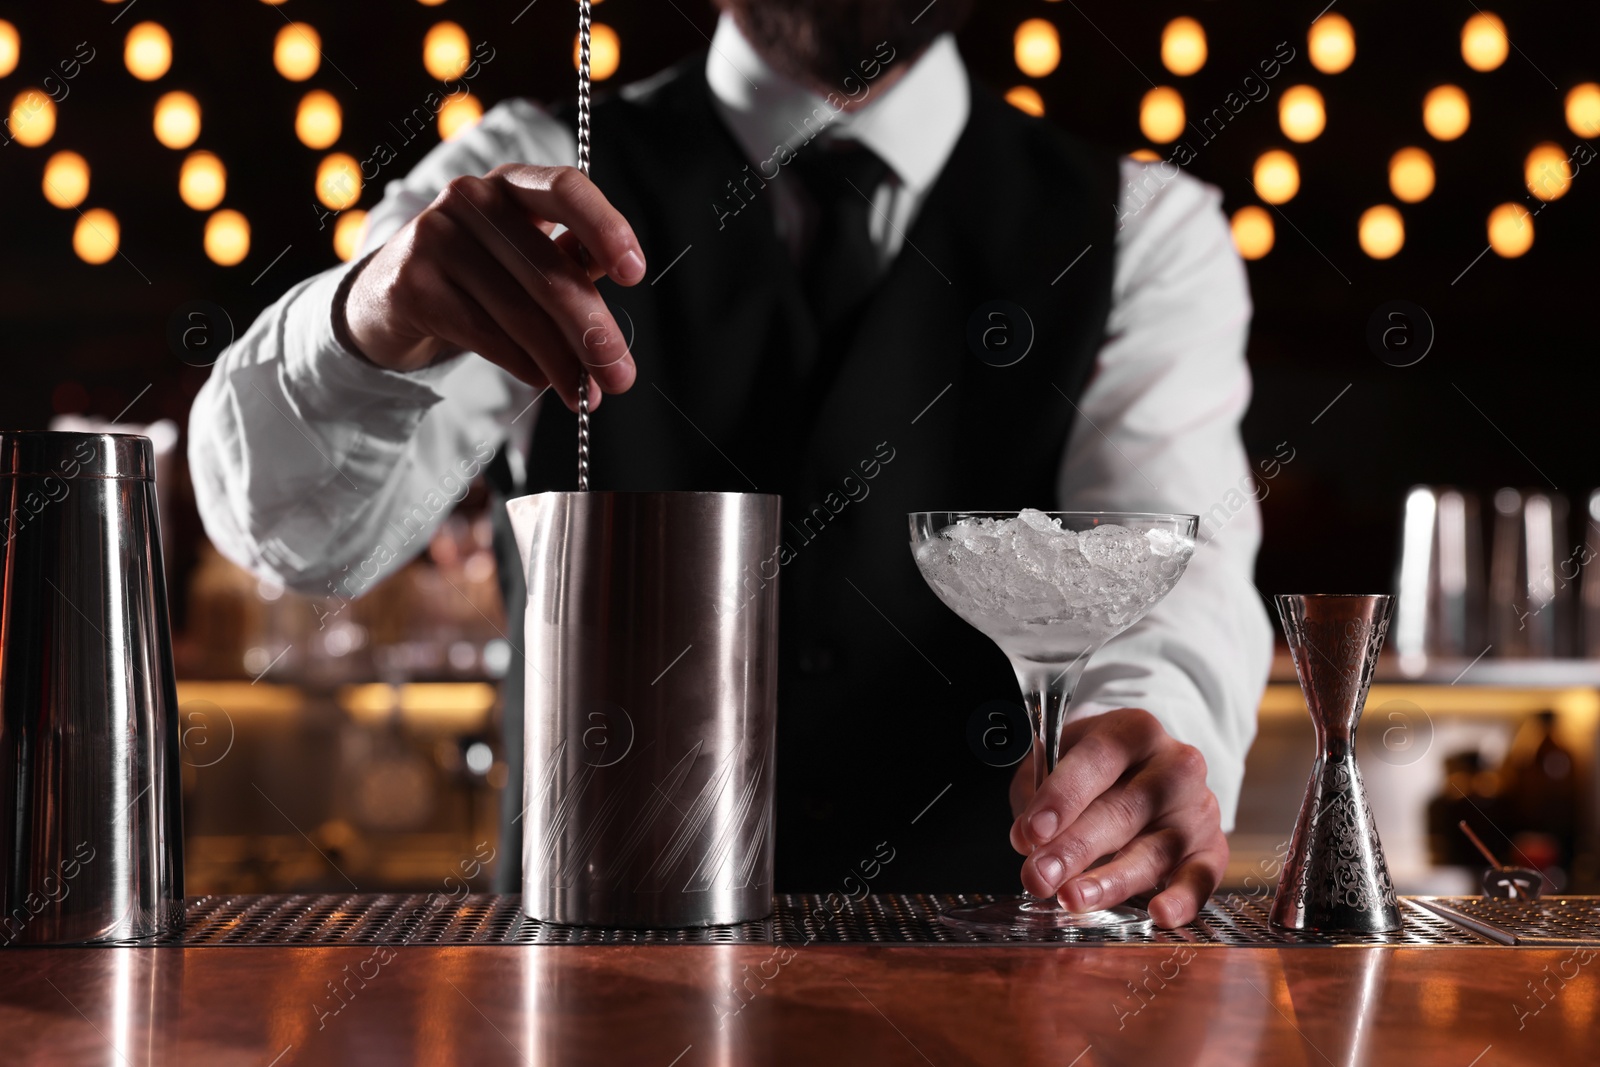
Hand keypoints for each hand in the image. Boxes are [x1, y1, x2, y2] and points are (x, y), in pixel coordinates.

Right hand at [341, 164, 644, 410]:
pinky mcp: (411, 283)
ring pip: (520, 312)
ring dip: (561, 363)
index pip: (566, 188)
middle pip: (550, 271)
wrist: (388, 297)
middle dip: (593, 333)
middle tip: (620, 376)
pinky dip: (523, 364)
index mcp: (512, 184)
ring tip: (585, 395)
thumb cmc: (476, 276)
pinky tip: (541, 379)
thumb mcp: (527, 258)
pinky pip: (485, 334)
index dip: (605, 227)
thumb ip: (573, 263)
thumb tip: (618, 292)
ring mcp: (435, 236)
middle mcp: (471, 198)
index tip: (634, 274)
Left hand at [1008, 707, 1225, 927]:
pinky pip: (1202, 877)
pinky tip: (1158, 915)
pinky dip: (1182, 899)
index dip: (1063, 796)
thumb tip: (1029, 841)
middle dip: (1074, 848)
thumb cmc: (1091, 771)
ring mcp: (1198, 808)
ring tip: (1072, 899)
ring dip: (1111, 880)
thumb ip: (1038, 795)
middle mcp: (1175, 766)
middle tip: (1039, 876)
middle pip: (1123, 810)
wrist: (1147, 773)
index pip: (1097, 759)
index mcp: (1133, 732)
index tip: (1032, 831)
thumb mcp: (1056, 762)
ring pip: (1155, 850)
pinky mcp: (1212, 848)